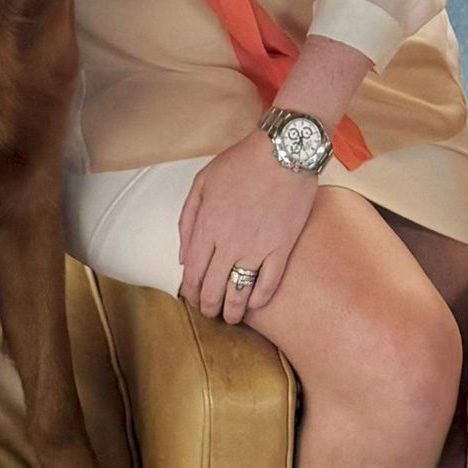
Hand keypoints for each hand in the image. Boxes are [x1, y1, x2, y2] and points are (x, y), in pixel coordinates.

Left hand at [177, 130, 319, 322]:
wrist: (285, 151)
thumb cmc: (242, 162)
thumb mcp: (202, 181)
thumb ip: (187, 219)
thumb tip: (182, 256)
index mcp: (207, 226)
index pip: (191, 273)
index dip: (190, 292)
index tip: (192, 298)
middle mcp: (229, 243)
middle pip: (212, 289)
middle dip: (207, 306)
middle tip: (210, 311)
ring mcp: (257, 248)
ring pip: (239, 292)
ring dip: (232, 310)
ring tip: (231, 317)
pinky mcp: (282, 247)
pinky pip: (269, 283)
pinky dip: (259, 298)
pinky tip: (254, 303)